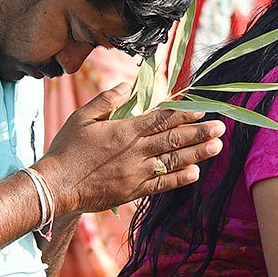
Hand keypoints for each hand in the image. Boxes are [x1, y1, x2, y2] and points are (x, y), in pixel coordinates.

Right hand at [35, 83, 224, 214]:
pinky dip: (179, 178)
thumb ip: (106, 100)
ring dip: (197, 153)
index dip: (183, 114)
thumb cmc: (66, 149)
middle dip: (199, 132)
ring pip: (173, 161)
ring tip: (217, 147)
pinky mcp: (133, 191)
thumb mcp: (82, 116)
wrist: (56, 185)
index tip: (202, 109)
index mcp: (124, 131)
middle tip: (221, 127)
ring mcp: (136, 173)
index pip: (161, 119)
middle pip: (174, 139)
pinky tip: (195, 173)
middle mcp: (135, 151)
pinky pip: (162, 184)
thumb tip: (125, 85)